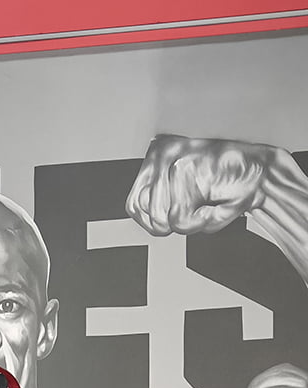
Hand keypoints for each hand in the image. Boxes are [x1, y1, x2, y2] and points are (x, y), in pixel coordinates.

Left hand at [126, 134, 274, 235]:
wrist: (262, 177)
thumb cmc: (227, 188)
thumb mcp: (185, 202)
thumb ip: (160, 209)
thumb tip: (150, 218)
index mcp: (156, 160)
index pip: (135, 205)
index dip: (154, 221)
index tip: (178, 214)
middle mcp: (160, 155)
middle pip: (148, 214)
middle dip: (173, 223)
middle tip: (198, 207)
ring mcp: (171, 159)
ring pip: (162, 218)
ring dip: (189, 221)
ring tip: (207, 204)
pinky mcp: (184, 168)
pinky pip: (178, 216)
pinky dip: (198, 220)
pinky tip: (211, 205)